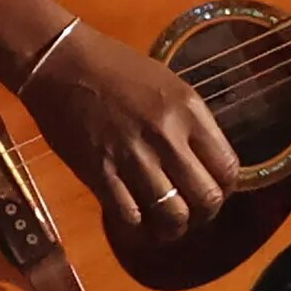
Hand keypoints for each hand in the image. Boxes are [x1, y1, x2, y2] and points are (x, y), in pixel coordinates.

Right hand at [14, 22, 240, 243]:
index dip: (225, 189)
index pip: (228, 168)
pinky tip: (136, 220)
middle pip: (206, 198)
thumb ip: (190, 124)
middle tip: (191, 214)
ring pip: (173, 216)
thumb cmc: (116, 68)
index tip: (212, 191)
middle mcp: (167, 135)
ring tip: (165, 224)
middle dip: (204, 215)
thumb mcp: (168, 85)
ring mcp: (133, 156)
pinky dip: (137, 227)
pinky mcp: (100, 172)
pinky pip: (131, 216)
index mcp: (188, 110)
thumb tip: (207, 165)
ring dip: (172, 228)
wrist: (62, 63)